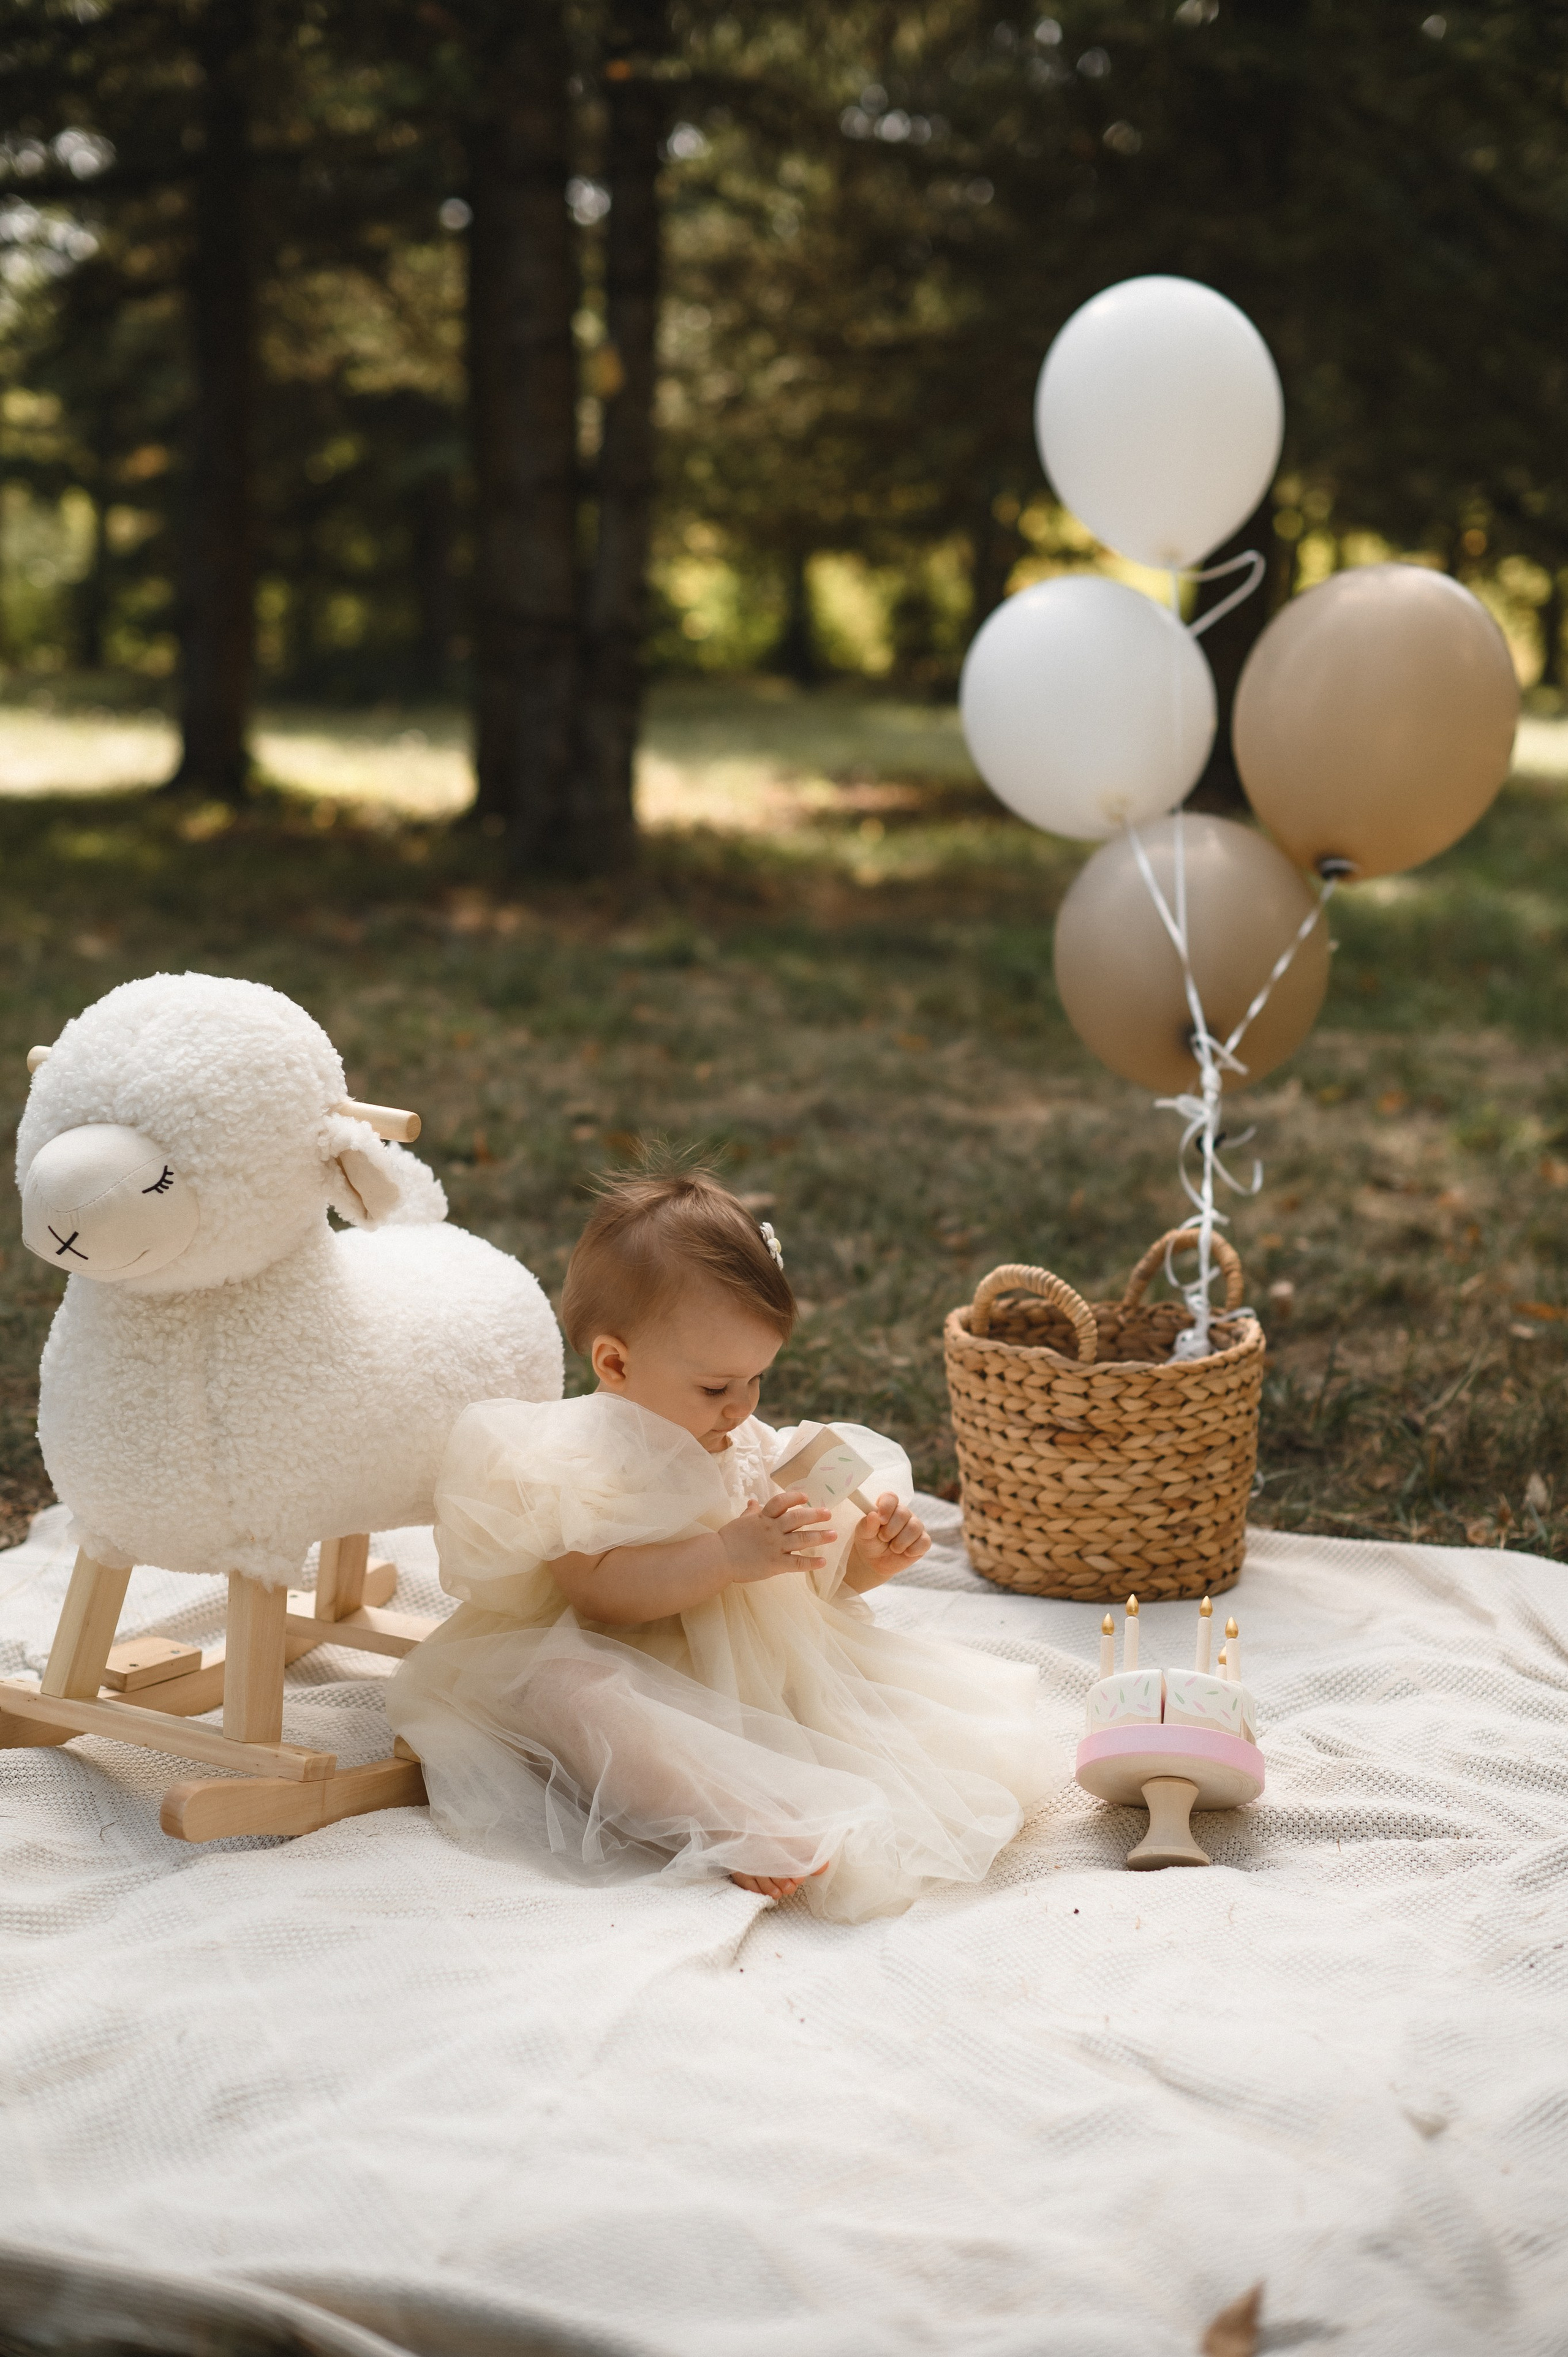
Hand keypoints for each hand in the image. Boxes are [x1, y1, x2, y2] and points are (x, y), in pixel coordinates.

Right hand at [719, 1488, 834, 1585]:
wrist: (719, 1558)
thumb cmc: (729, 1539)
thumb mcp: (740, 1521)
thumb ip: (751, 1512)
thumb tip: (753, 1502)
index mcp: (763, 1517)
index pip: (781, 1502)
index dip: (794, 1497)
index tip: (806, 1496)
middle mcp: (772, 1529)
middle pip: (797, 1518)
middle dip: (815, 1515)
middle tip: (828, 1513)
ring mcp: (774, 1546)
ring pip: (801, 1539)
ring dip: (819, 1536)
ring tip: (834, 1534)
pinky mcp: (775, 1564)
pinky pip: (797, 1563)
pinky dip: (811, 1563)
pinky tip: (823, 1561)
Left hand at [848, 1493, 929, 1584]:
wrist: (875, 1562)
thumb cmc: (869, 1542)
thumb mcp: (863, 1534)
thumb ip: (866, 1524)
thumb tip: (873, 1515)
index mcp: (888, 1506)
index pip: (891, 1498)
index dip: (886, 1507)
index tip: (880, 1520)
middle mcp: (904, 1513)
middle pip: (903, 1513)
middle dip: (891, 1530)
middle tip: (883, 1538)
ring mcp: (915, 1526)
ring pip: (915, 1528)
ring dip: (900, 1542)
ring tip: (893, 1548)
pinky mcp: (923, 1541)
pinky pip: (924, 1542)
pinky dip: (912, 1549)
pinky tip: (904, 1553)